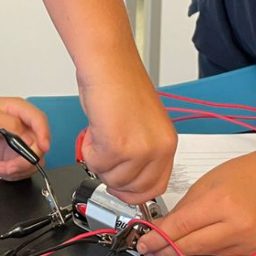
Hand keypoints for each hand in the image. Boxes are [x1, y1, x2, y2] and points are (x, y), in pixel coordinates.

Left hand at [0, 97, 51, 180]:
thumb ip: (7, 125)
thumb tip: (22, 136)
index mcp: (18, 110)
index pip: (39, 120)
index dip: (44, 134)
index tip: (42, 147)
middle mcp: (21, 126)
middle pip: (39, 145)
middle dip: (27, 159)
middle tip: (9, 166)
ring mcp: (17, 142)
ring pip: (33, 160)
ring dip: (19, 169)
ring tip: (1, 169)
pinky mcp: (10, 155)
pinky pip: (22, 169)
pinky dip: (14, 174)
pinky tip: (0, 170)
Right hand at [78, 65, 176, 203]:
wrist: (108, 63)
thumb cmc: (120, 83)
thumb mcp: (143, 125)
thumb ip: (142, 153)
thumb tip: (129, 177)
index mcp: (167, 143)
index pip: (155, 186)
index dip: (133, 192)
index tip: (121, 188)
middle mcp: (158, 148)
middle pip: (132, 189)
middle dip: (112, 178)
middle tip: (105, 155)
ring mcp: (139, 149)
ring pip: (111, 180)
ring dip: (99, 161)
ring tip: (101, 134)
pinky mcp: (117, 146)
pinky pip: (95, 165)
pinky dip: (88, 150)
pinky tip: (94, 129)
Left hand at [135, 150, 255, 255]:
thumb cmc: (242, 177)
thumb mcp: (206, 184)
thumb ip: (183, 209)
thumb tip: (160, 231)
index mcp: (222, 202)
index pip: (181, 227)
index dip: (158, 238)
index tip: (143, 244)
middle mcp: (239, 227)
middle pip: (192, 248)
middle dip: (166, 251)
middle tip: (150, 251)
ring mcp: (252, 245)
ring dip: (187, 254)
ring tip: (172, 247)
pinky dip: (211, 255)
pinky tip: (204, 246)